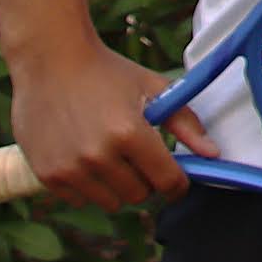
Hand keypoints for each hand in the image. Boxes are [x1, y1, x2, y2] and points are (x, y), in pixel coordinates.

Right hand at [10, 36, 217, 209]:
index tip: (177, 180)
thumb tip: (213, 154)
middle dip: (146, 179)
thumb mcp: (152, 88)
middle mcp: (99, 155)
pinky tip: (84, 156)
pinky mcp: (48, 175)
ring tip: (111, 153)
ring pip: (112, 202)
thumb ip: (185, 122)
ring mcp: (71, 168)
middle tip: (138, 155)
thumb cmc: (107, 72)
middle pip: (140, 195)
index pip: (167, 181)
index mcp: (130, 132)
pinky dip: (88, 186)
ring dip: (118, 185)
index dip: (177, 183)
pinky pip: (81, 201)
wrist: (51, 59)